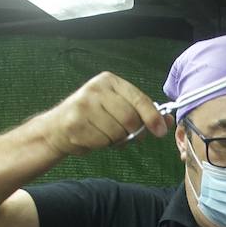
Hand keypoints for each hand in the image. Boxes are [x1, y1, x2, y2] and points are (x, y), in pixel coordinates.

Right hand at [38, 72, 167, 157]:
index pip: (139, 99)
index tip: (161, 131)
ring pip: (117, 132)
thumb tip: (168, 121)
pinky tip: (93, 138)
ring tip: (105, 134)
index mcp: (109, 81)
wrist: (57, 128)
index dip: (152, 117)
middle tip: (127, 137)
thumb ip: (142, 112)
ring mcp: (83, 105)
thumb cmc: (94, 118)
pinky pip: (103, 141)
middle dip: (133, 133)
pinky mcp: (75, 123)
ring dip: (116, 140)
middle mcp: (95, 89)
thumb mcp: (117, 108)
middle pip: (130, 118)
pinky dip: (103, 145)